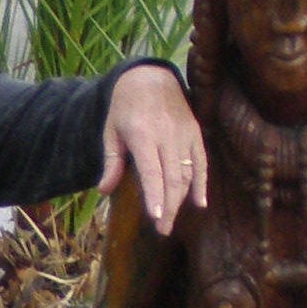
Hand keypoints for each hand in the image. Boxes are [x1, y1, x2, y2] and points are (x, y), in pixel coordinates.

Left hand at [102, 64, 207, 231]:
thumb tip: (104, 190)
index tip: (157, 216)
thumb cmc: (125, 107)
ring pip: (187, 173)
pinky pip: (202, 162)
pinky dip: (202, 183)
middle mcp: (167, 135)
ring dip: (181, 200)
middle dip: (169, 206)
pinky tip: (199, 203)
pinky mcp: (196, 134)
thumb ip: (111, 161)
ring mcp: (184, 134)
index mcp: (143, 134)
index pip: (151, 170)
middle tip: (162, 229)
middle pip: (172, 178)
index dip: (155, 195)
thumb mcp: (111, 130)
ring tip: (170, 221)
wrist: (151, 78)